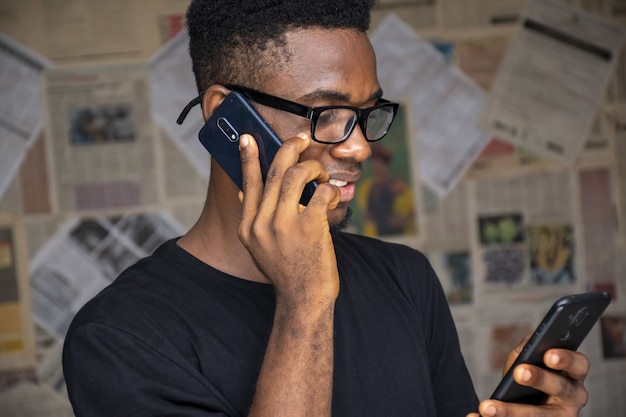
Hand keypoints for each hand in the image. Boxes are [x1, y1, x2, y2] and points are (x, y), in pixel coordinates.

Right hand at [237, 132, 340, 307]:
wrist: (303, 299)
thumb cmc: (286, 271)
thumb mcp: (258, 248)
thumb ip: (253, 220)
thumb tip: (245, 191)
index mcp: (248, 227)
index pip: (248, 183)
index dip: (249, 158)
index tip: (248, 138)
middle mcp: (262, 223)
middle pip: (275, 171)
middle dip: (290, 148)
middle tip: (301, 139)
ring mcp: (285, 224)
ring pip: (297, 174)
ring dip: (312, 168)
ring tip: (320, 175)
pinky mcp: (310, 226)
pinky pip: (322, 192)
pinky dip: (330, 189)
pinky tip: (333, 195)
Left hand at [467, 336, 589, 416]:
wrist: (521, 399)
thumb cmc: (529, 373)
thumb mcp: (529, 359)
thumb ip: (530, 348)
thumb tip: (528, 344)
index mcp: (573, 375)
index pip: (579, 364)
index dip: (566, 359)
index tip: (548, 355)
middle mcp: (573, 397)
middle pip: (559, 388)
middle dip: (539, 378)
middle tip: (519, 372)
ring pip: (538, 416)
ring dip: (509, 412)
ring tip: (486, 408)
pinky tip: (473, 416)